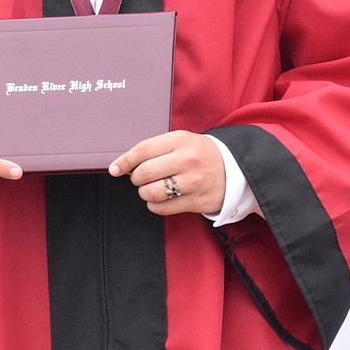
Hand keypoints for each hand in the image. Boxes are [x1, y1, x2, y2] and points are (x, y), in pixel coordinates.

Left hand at [109, 130, 224, 216]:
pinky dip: (155, 205)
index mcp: (181, 140)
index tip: (115, 168)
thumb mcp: (181, 141)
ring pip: (152, 192)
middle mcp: (187, 160)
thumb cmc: (200, 154)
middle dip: (136, 178)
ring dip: (145, 193)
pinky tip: (161, 199)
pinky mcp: (197, 201)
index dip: (125, 161)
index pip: (143, 150)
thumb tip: (122, 165)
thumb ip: (154, 150)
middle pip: (145, 173)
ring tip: (151, 188)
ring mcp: (193, 182)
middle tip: (140, 178)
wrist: (234, 169)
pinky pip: (163, 208)